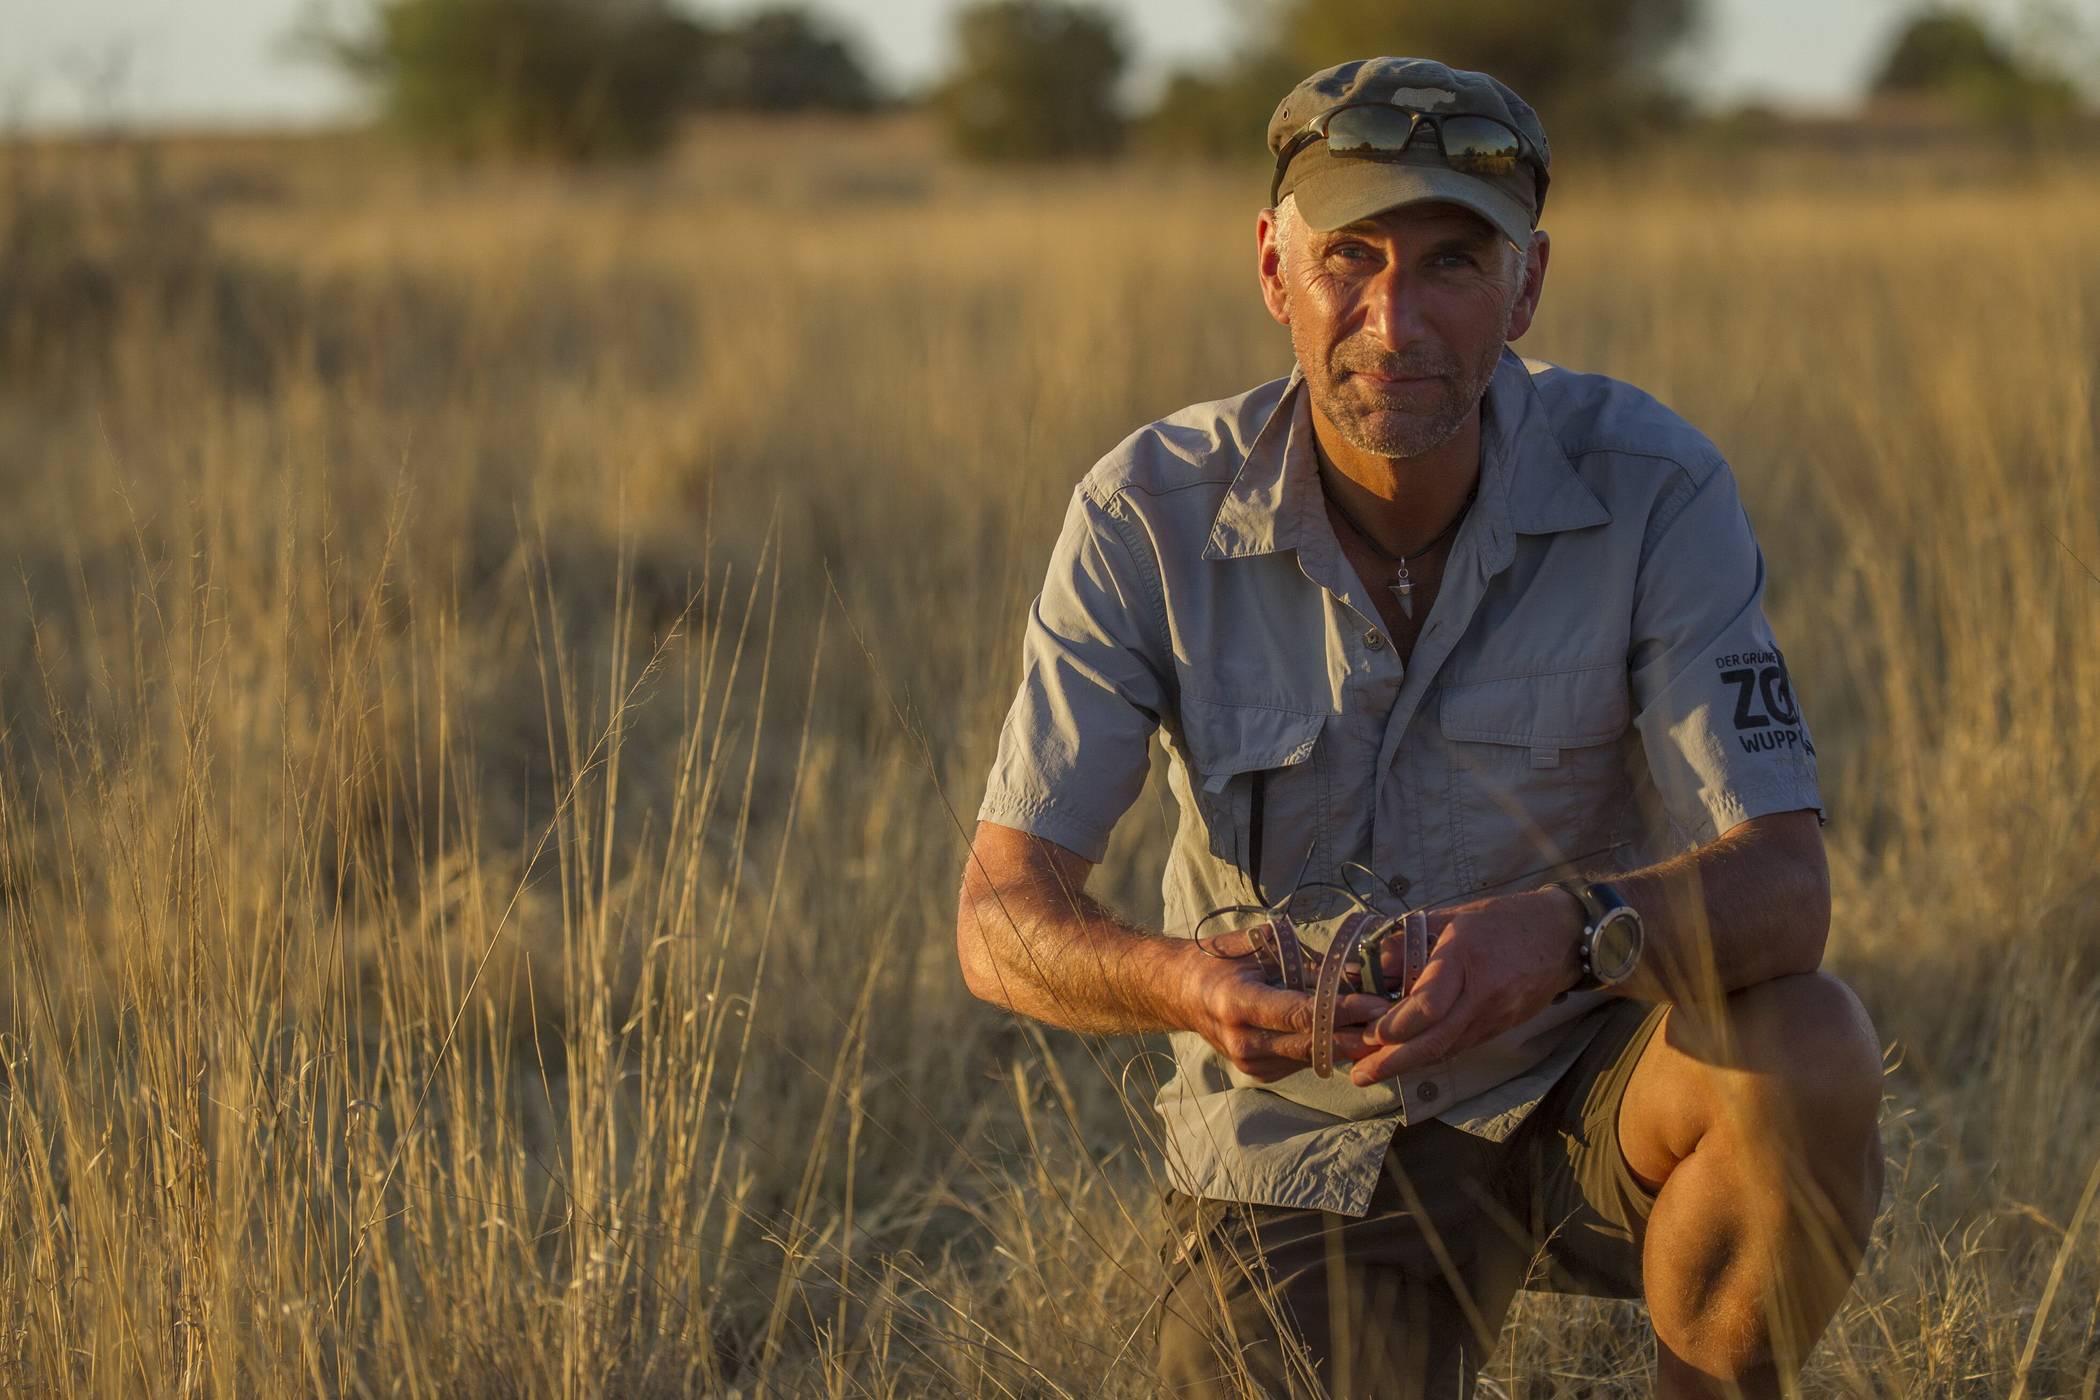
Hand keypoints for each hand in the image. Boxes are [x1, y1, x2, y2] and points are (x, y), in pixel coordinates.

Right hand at [1179, 925, 1391, 1082]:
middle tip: (1393, 1021)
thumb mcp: (1255, 947)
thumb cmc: (1219, 960)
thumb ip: (1301, 960)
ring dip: (1347, 1043)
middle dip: (1355, 1033)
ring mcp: (1249, 1063)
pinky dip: (1326, 1048)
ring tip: (1380, 1024)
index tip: (1375, 1004)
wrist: (1181, 993)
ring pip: (1312, 1057)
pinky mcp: (1259, 1074)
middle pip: (1310, 1044)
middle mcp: (1242, 1040)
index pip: (1298, 1013)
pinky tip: (1349, 1032)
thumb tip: (1352, 969)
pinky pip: (1302, 1062)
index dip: (1340, 1011)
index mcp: (1237, 1003)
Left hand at [1348, 889, 1584, 1087]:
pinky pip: (1461, 1045)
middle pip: (1435, 1039)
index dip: (1396, 1024)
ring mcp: (1495, 1015)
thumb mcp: (1453, 916)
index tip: (1370, 1031)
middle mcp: (1482, 994)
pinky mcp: (1501, 1027)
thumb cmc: (1504, 920)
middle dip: (1394, 1061)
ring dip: (1409, 1064)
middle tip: (1360, 1075)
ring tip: (1373, 1072)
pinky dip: (1432, 1054)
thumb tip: (1373, 962)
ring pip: (1447, 1049)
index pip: (1429, 1004)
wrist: (1561, 936)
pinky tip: (1408, 1059)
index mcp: (1466, 957)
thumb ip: (1410, 939)